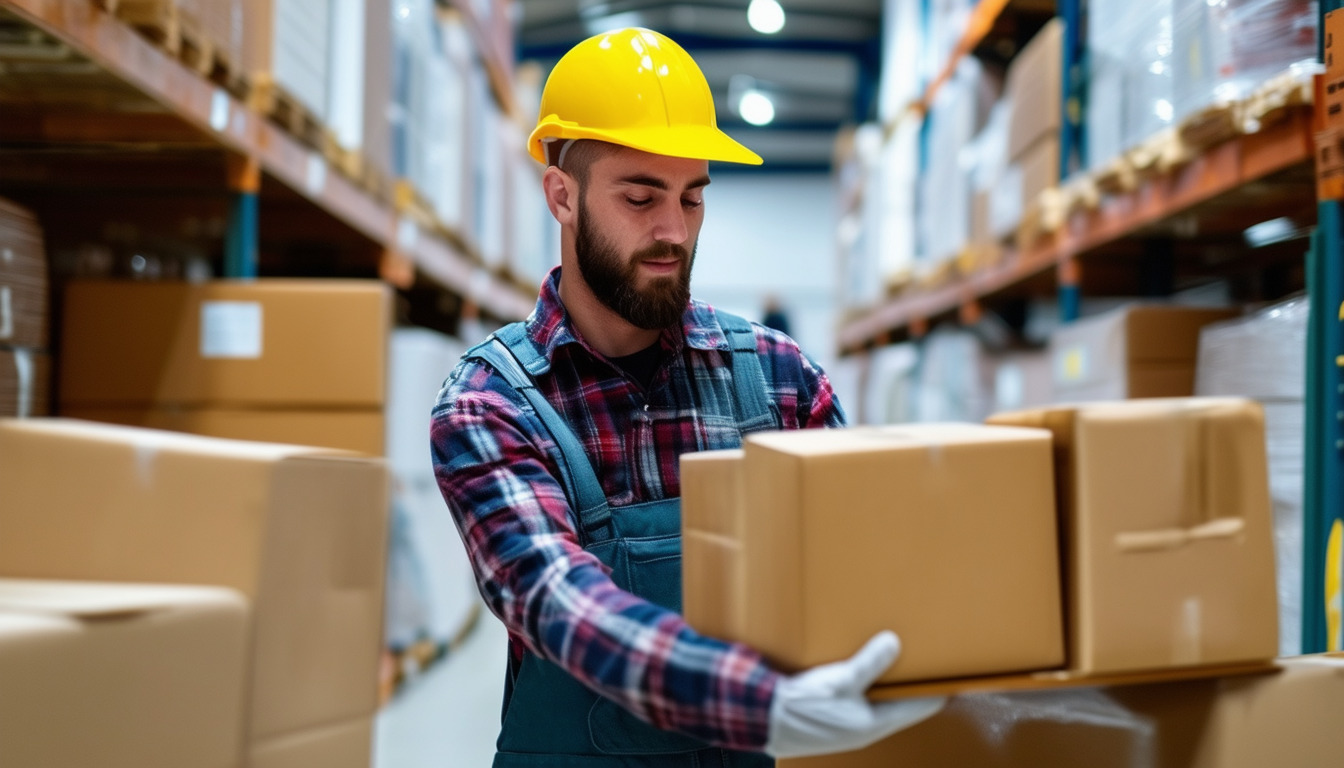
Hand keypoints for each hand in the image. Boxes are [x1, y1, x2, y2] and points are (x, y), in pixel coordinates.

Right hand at [764, 631, 945, 758]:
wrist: (763, 717)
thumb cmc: (801, 706)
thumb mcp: (840, 679)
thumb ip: (869, 662)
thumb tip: (894, 643)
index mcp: (873, 725)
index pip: (918, 708)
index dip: (935, 691)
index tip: (950, 675)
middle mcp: (864, 729)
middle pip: (898, 707)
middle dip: (908, 685)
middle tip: (922, 662)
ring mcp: (847, 727)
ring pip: (877, 704)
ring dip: (885, 686)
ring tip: (893, 662)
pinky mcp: (831, 721)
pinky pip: (858, 703)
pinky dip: (865, 688)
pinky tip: (859, 672)